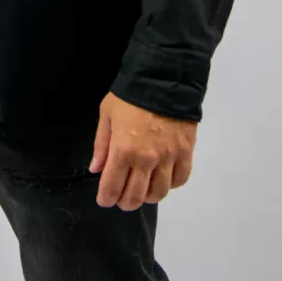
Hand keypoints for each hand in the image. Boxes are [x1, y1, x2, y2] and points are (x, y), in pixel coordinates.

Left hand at [89, 91, 196, 208]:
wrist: (163, 78)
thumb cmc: (130, 95)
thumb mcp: (107, 114)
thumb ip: (101, 144)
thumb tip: (96, 169)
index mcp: (123, 150)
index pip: (112, 187)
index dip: (106, 198)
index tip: (105, 199)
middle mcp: (146, 160)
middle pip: (136, 197)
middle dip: (125, 202)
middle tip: (121, 198)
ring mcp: (168, 158)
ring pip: (159, 193)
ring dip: (147, 196)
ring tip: (142, 189)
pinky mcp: (185, 152)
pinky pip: (179, 180)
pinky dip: (170, 184)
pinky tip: (163, 177)